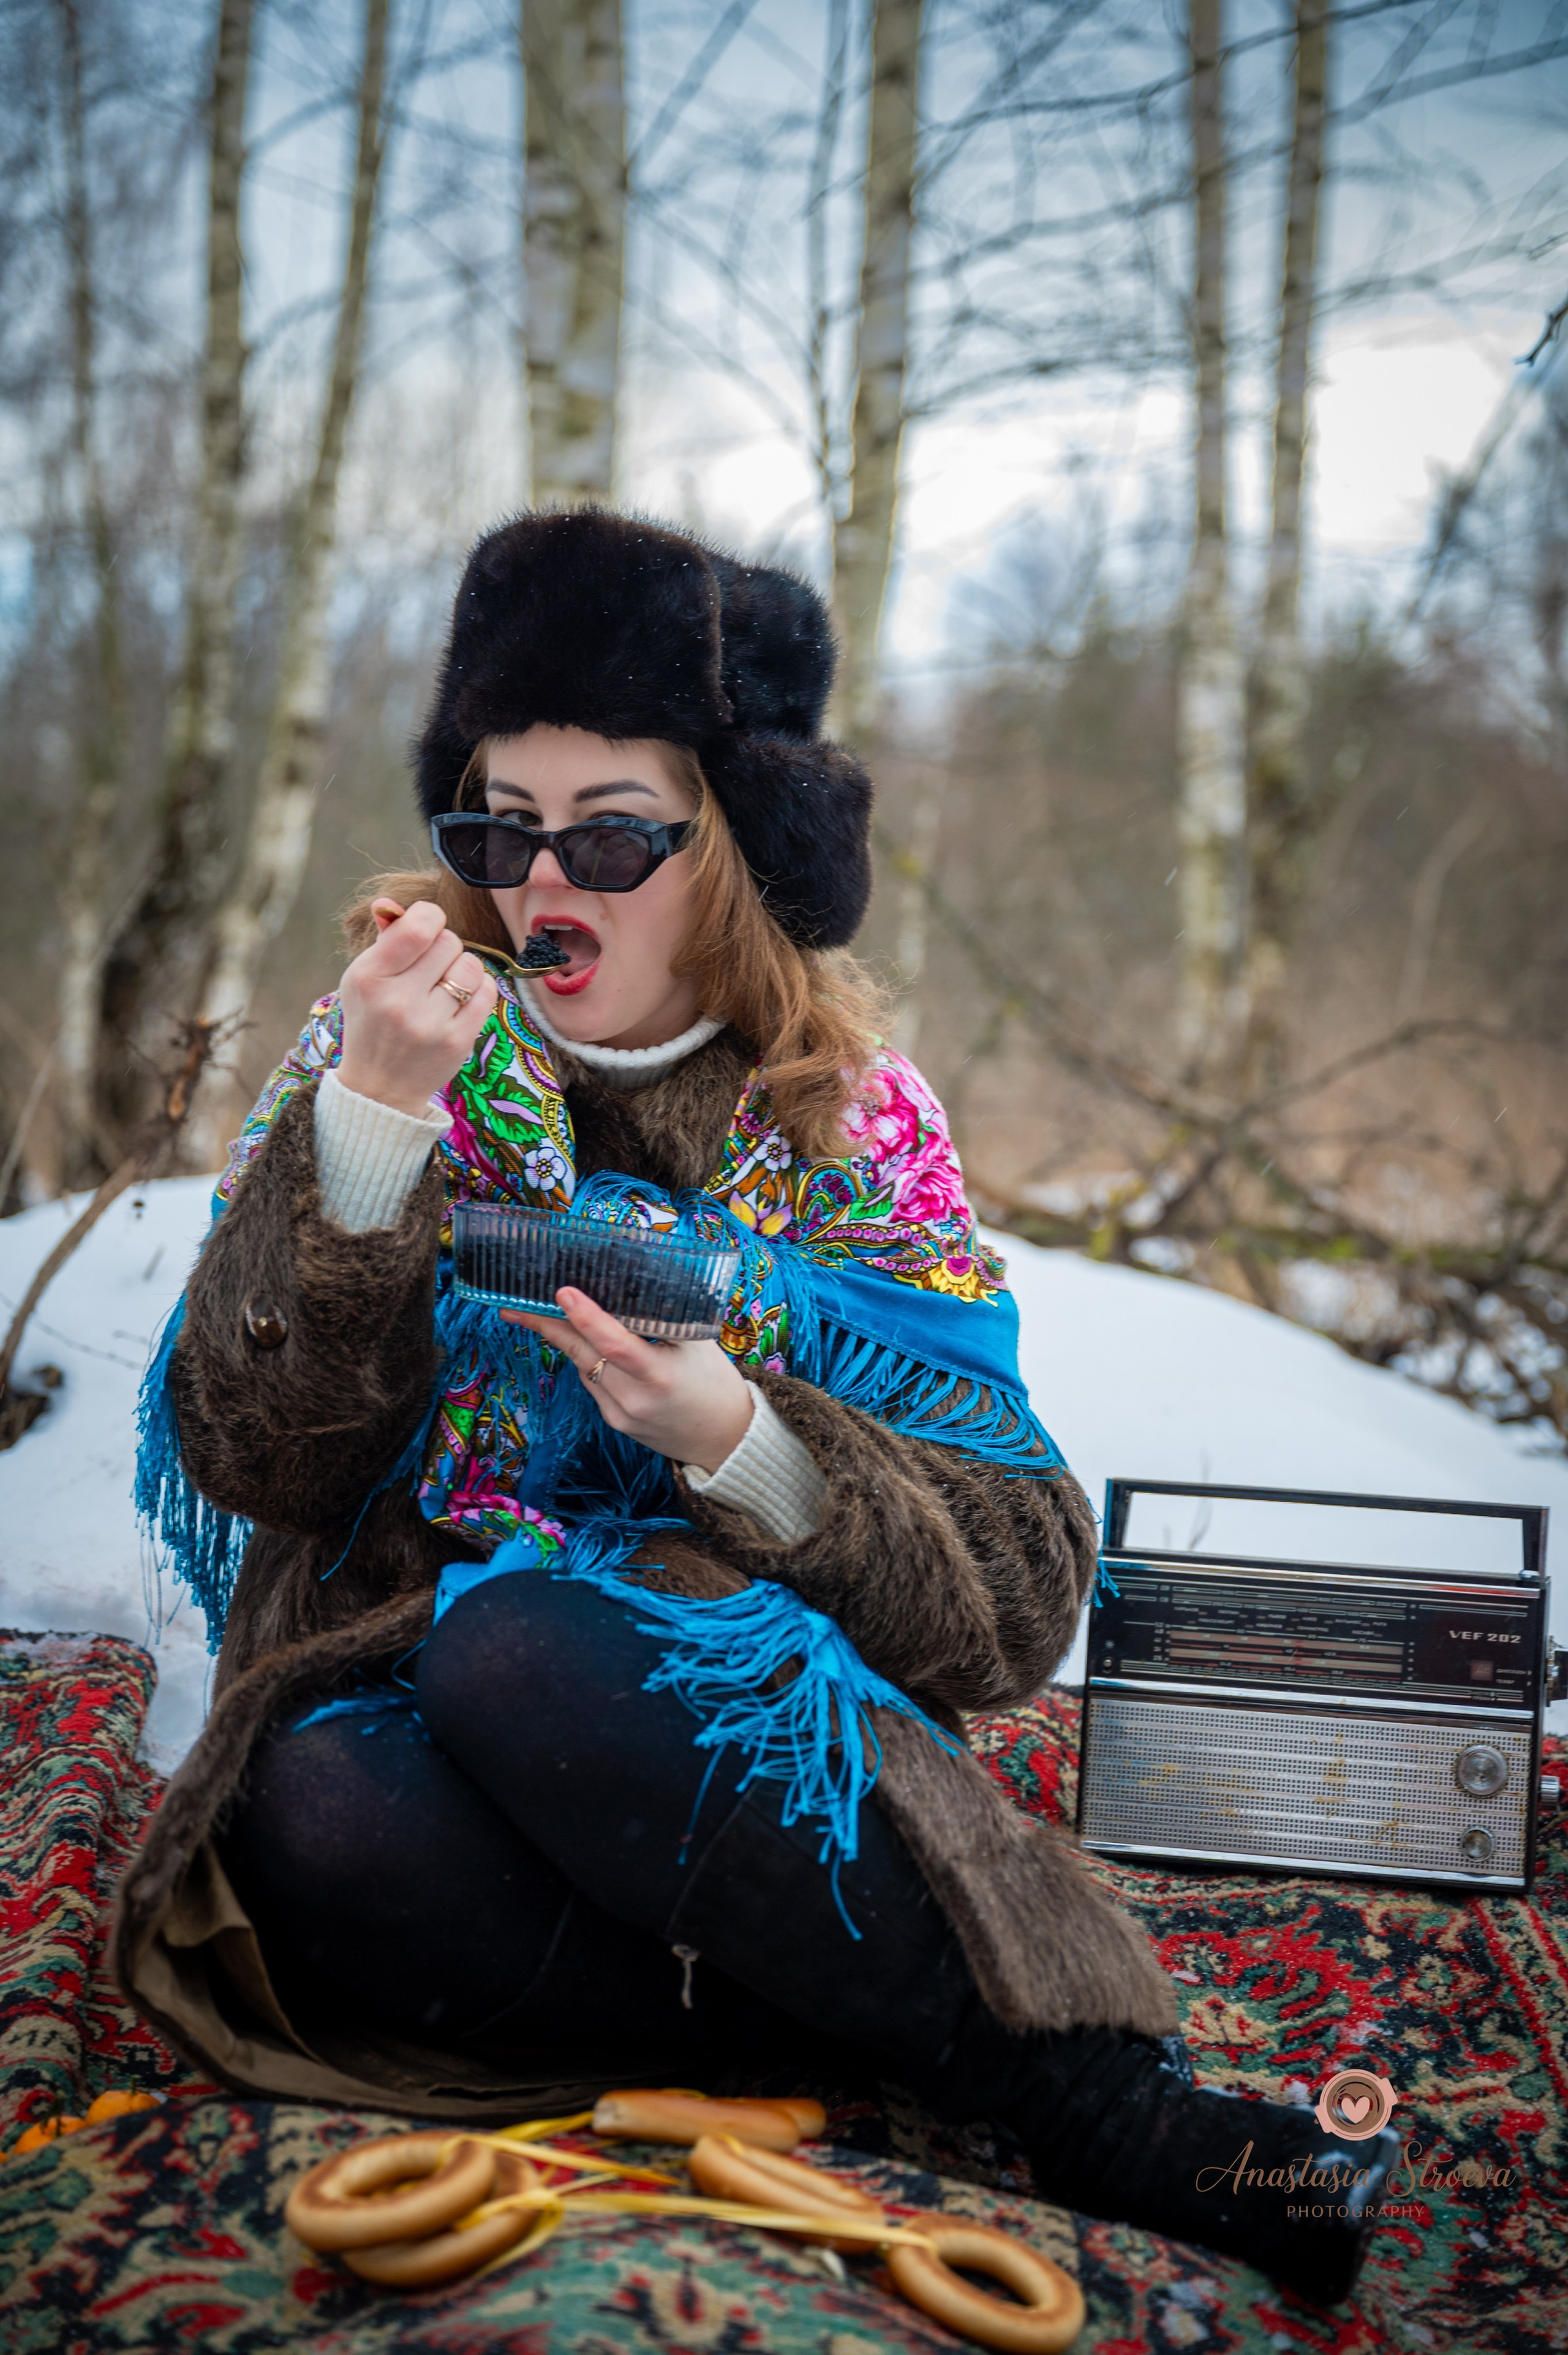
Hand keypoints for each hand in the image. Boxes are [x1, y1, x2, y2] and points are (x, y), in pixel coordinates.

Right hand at [336, 898, 496, 1118]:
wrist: (378, 1089)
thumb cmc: (373, 1023)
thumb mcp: (363, 980)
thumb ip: (383, 939)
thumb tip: (390, 903)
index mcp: (370, 977)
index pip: (419, 926)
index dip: (430, 918)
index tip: (427, 929)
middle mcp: (398, 1000)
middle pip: (449, 942)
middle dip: (445, 947)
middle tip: (432, 968)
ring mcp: (429, 1024)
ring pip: (471, 966)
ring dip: (463, 970)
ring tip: (445, 986)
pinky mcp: (457, 1041)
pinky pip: (487, 993)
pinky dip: (479, 991)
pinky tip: (461, 1001)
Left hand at [504, 1287, 754, 1472]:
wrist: (725, 1439)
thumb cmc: (715, 1383)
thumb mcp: (699, 1343)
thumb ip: (665, 1316)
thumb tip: (628, 1281)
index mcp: (660, 1377)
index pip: (615, 1345)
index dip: (587, 1317)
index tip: (562, 1292)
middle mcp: (634, 1400)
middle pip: (582, 1355)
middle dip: (546, 1326)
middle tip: (515, 1303)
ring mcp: (619, 1414)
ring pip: (582, 1367)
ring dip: (567, 1338)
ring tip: (544, 1311)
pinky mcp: (614, 1421)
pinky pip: (591, 1382)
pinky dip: (587, 1358)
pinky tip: (585, 1341)